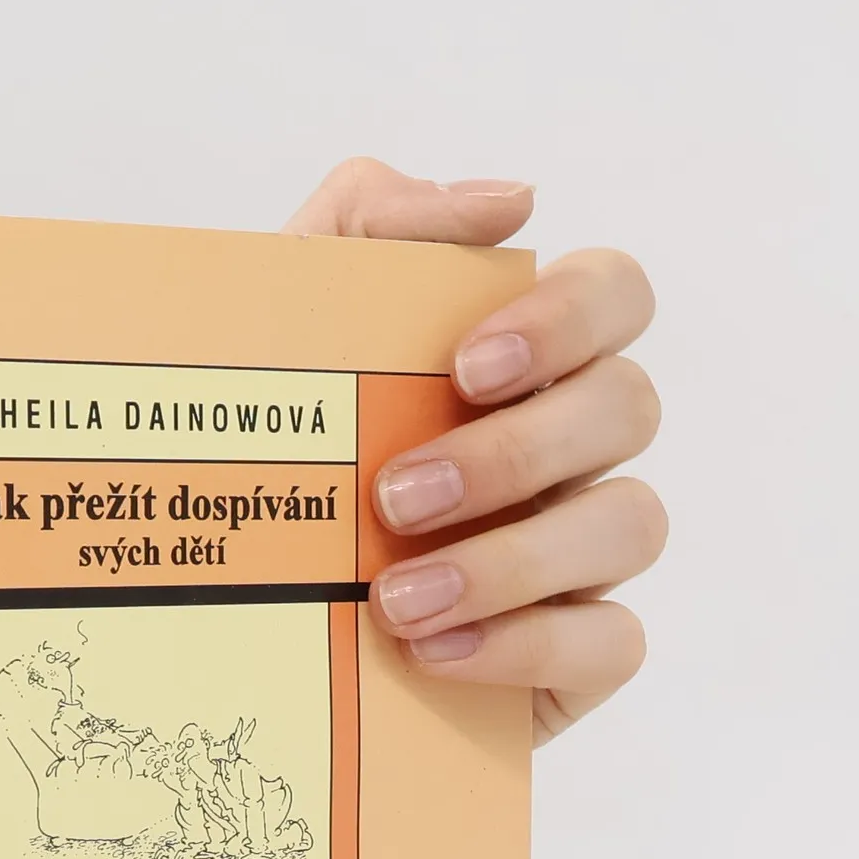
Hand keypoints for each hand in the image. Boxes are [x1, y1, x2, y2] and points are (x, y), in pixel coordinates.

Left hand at [285, 159, 664, 743]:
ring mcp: (580, 554)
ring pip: (631, 524)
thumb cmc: (275, 453)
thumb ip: (371, 224)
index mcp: (525, 364)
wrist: (227, 608)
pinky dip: (528, 646)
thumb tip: (512, 202)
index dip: (569, 317)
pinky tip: (436, 652)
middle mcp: (570, 451)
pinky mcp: (571, 656)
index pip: (613, 296)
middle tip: (396, 498)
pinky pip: (612, 643)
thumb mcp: (285, 325)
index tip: (467, 367)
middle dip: (516, 451)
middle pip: (627, 408)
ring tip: (397, 599)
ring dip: (513, 560)